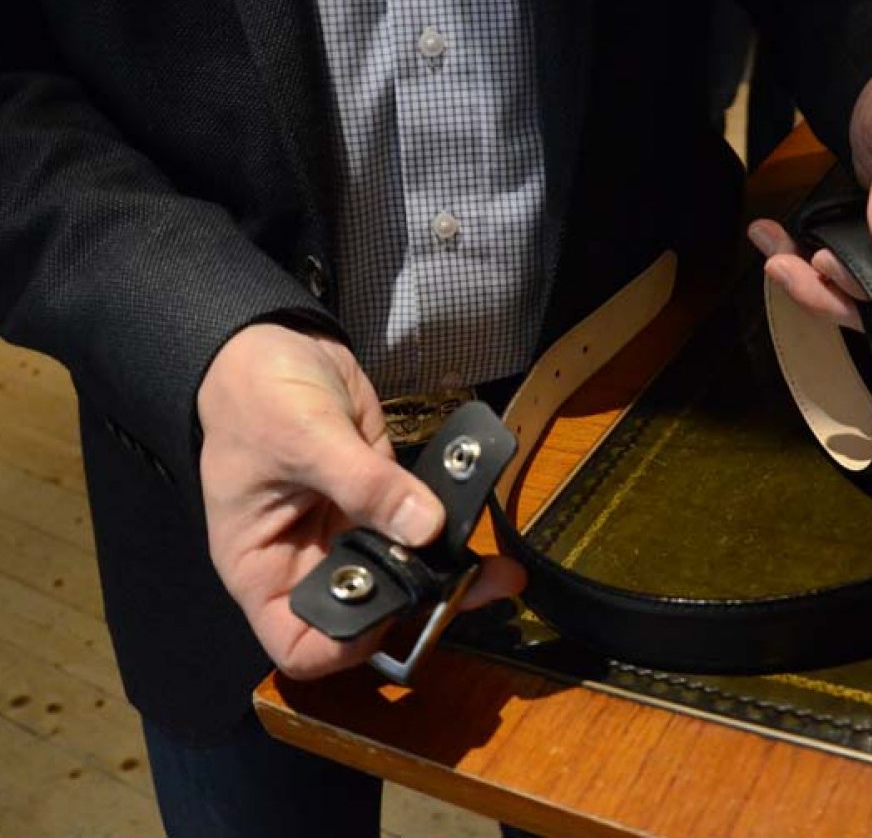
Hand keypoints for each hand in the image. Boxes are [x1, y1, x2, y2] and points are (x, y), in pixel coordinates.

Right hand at [197, 323, 525, 679]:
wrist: (273, 343)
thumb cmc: (256, 397)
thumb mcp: (304, 437)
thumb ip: (364, 484)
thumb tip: (425, 528)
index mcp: (263, 568)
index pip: (299, 644)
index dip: (345, 644)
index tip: (393, 612)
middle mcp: (306, 562)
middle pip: (363, 613)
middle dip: (416, 607)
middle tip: (471, 588)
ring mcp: (346, 531)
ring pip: (400, 573)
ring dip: (447, 574)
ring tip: (499, 573)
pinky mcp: (380, 499)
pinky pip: (417, 527)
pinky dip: (448, 530)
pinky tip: (479, 524)